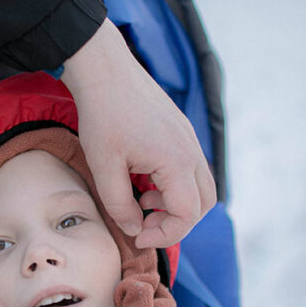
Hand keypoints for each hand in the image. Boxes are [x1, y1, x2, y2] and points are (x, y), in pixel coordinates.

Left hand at [60, 18, 216, 247]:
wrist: (105, 70)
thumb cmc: (102, 115)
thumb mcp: (104, 167)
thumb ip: (120, 205)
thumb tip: (134, 230)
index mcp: (177, 161)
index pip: (188, 215)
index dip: (165, 235)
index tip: (137, 236)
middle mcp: (191, 151)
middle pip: (203, 204)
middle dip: (175, 222)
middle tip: (143, 224)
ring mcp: (189, 140)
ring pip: (200, 187)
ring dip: (175, 203)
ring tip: (140, 200)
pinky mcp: (181, 133)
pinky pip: (189, 170)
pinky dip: (173, 185)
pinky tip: (142, 180)